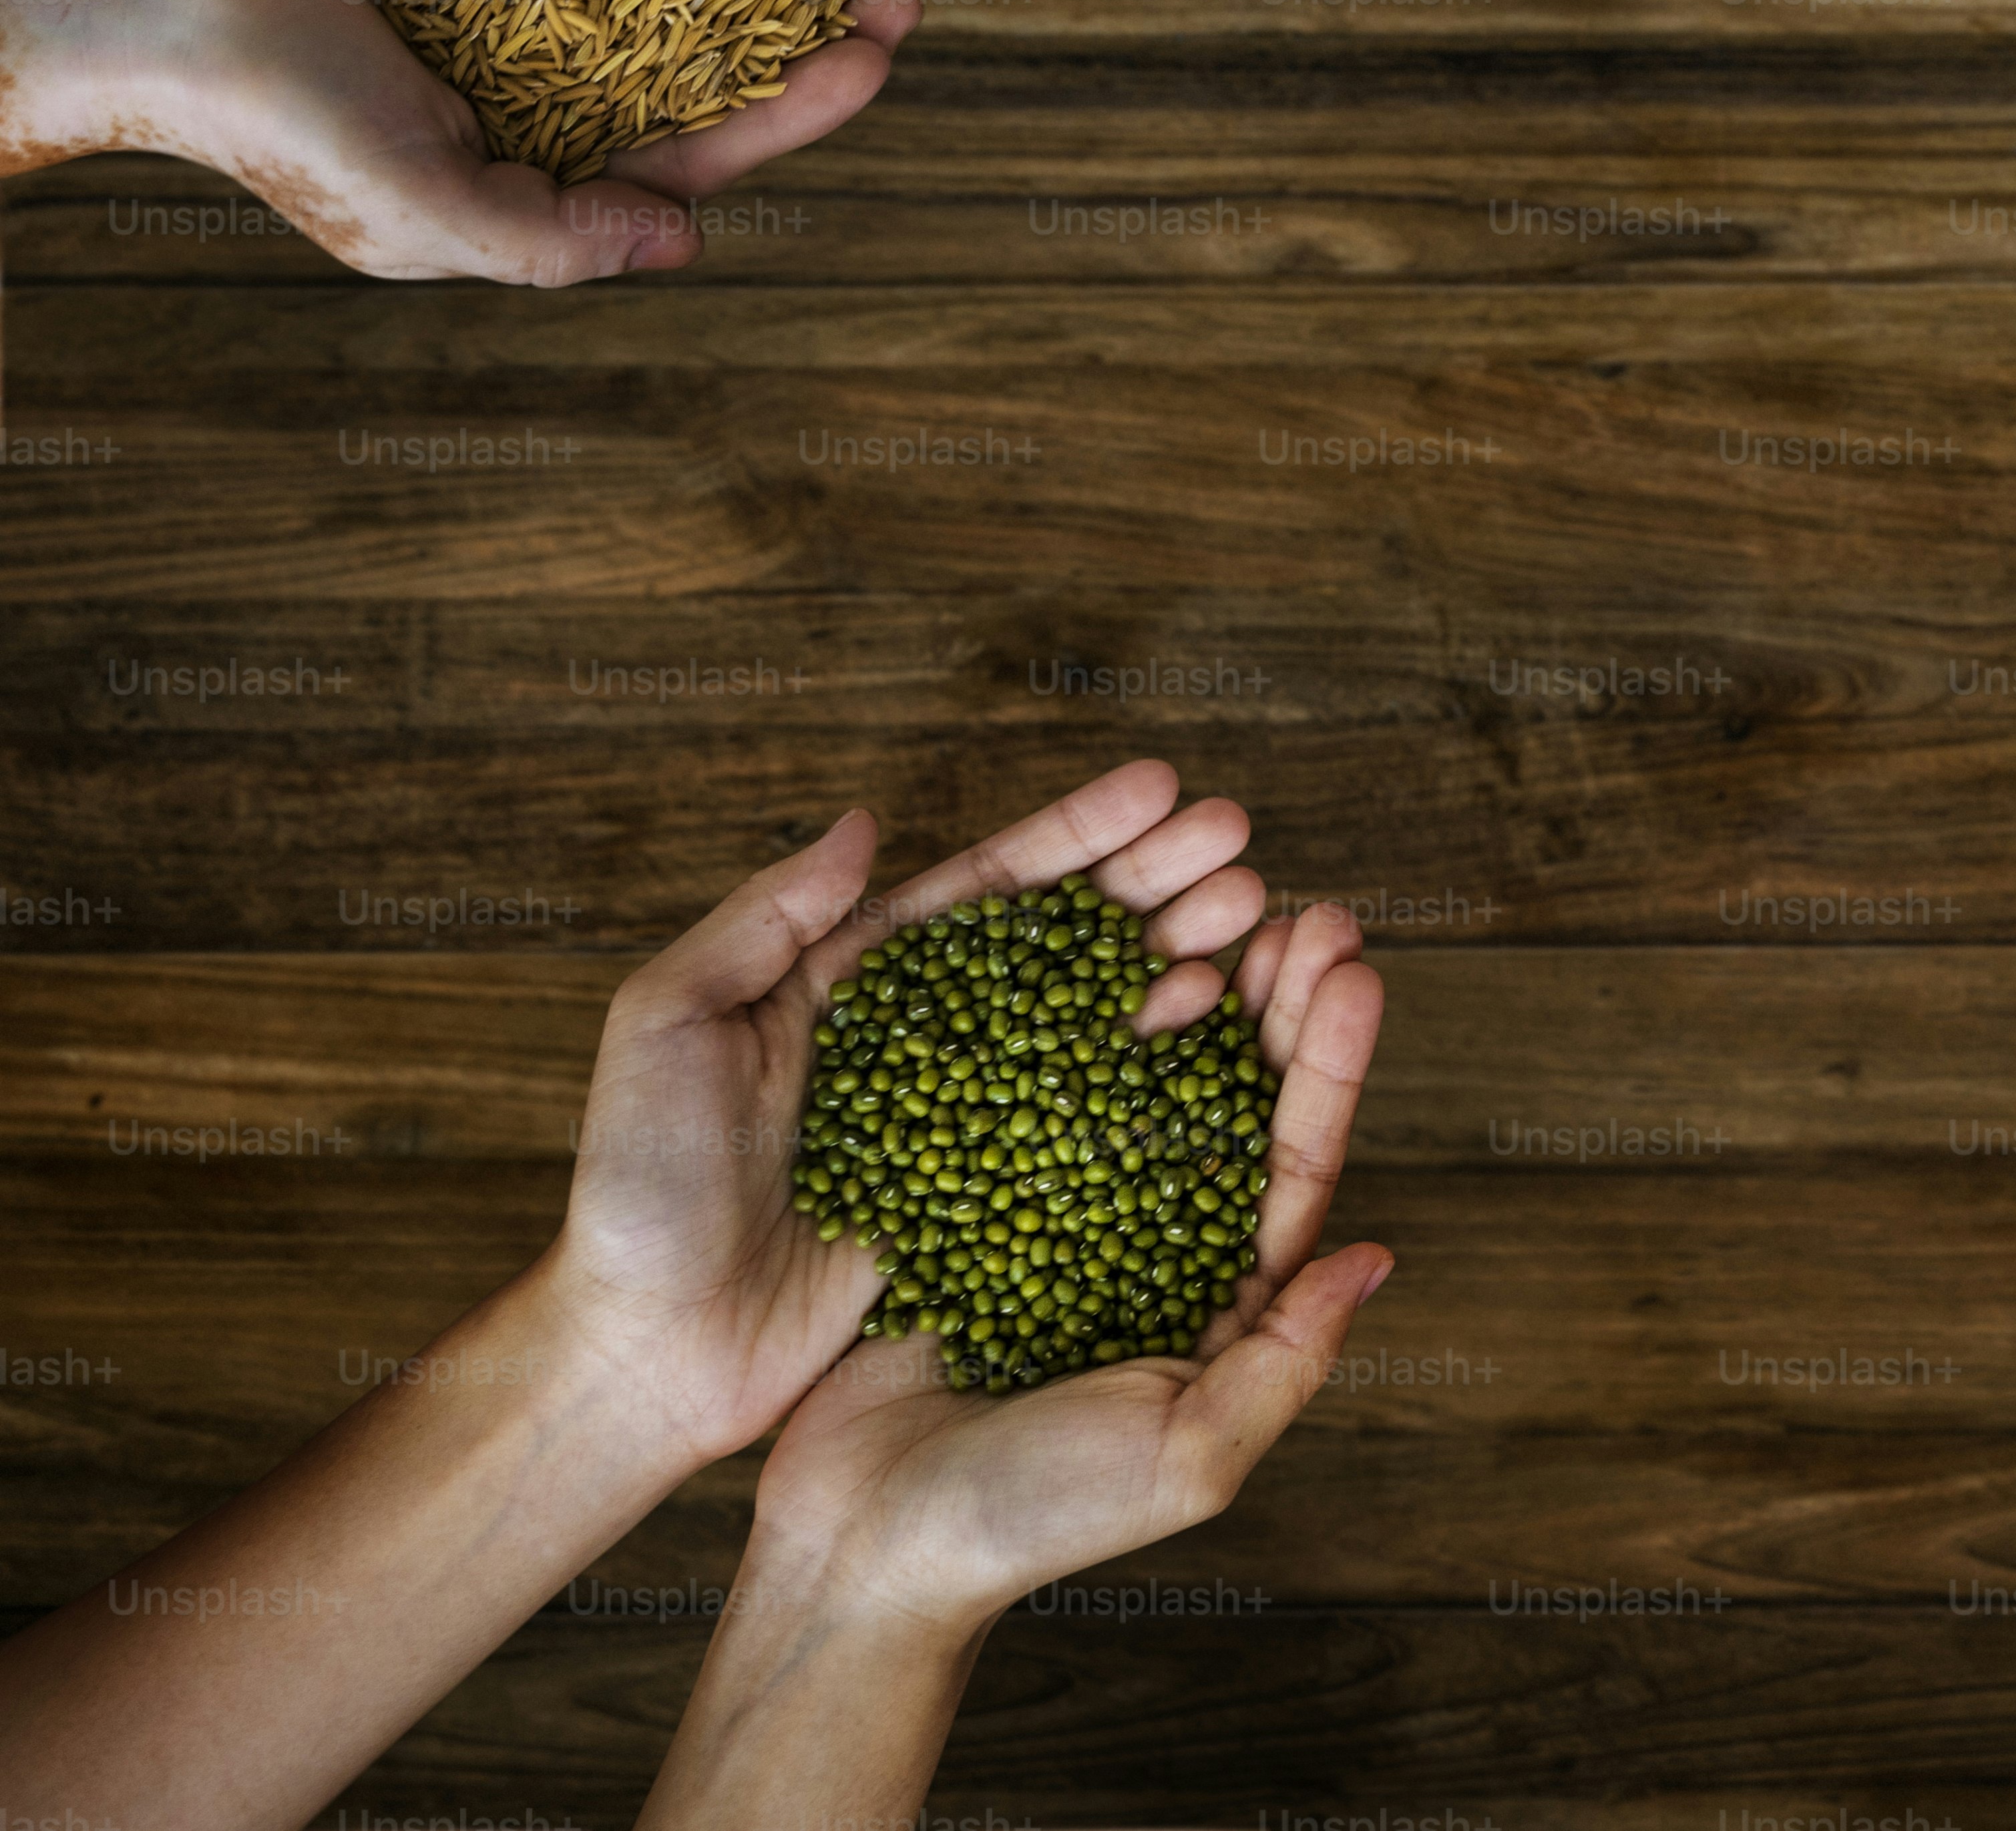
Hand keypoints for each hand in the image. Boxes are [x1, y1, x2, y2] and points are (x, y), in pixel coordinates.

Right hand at [0, 0, 913, 280]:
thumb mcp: (413, 209)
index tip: (885, 39)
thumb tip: (685, 241)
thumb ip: (548, 242)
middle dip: (813, 8)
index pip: (710, 140)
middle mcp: (545, 80)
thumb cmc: (267, 117)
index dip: (807, 100)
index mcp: (543, 160)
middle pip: (714, 47)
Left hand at [541, 761, 1312, 1472]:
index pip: (988, 886)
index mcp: (856, 979)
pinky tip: (1218, 1030)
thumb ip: (760, 920)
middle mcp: (932, 1037)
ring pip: (1098, 1020)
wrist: (646, 1350)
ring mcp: (972, 1119)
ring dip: (1181, 961)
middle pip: (1067, 938)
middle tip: (1242, 844)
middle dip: (1158, 881)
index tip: (1165, 788)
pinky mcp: (994, 1200)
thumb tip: (866, 825)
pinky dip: (1160, 1076)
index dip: (1080, 834)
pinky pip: (1090, 1126)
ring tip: (1254, 918)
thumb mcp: (664, 1025)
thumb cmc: (637, 1187)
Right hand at [734, 864, 1381, 1626]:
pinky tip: (1106, 953)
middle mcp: (1155, 1247)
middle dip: (1277, 1003)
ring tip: (1229, 905)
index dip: (1329, 1066)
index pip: (1296, 1163)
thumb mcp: (1188, 1456)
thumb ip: (1287, 1362)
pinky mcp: (983, 1198)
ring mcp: (1069, 1216)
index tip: (1356, 972)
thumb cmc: (1032, 1520)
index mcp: (1221, 1302)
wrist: (867, 1546)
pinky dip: (1080, 1021)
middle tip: (1306, 909)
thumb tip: (1374, 1255)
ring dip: (1194, 989)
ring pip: (1150, 1078)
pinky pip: (1044, 1091)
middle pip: (1236, 1102)